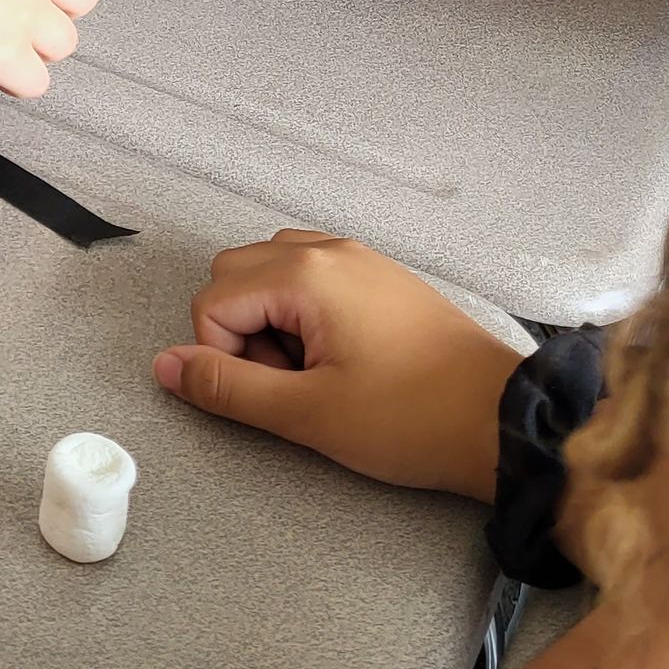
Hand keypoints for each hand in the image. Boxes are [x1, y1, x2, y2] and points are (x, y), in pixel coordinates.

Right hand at [152, 232, 521, 500]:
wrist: (502, 419)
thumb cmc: (413, 418)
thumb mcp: (308, 414)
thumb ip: (228, 388)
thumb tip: (166, 366)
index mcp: (306, 273)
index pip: (213, 300)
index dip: (221, 355)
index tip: (268, 394)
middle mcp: (328, 249)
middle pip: (235, 273)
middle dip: (240, 332)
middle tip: (287, 385)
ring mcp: (357, 258)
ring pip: (271, 270)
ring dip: (269, 320)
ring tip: (312, 374)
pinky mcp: (379, 277)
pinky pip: (312, 275)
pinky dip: (302, 312)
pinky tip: (338, 359)